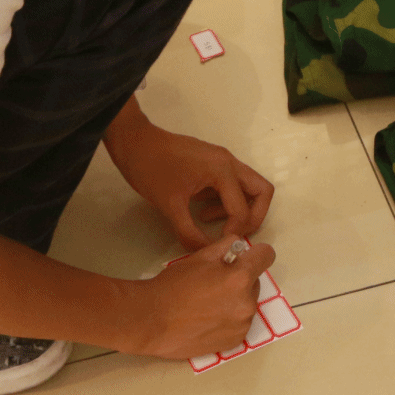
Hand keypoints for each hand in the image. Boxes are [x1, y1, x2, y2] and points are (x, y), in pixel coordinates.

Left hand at [105, 106, 274, 247]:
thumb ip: (189, 232)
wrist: (133, 142)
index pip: (242, 208)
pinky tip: (201, 210)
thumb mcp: (169, 206)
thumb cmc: (151, 170)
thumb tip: (204, 252)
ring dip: (238, 208)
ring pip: (248, 187)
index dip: (234, 231)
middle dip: (253, 216)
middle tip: (233, 232)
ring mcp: (222, 160)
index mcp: (222, 170)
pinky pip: (231, 184)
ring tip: (208, 220)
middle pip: (261, 191)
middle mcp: (229, 162)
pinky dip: (225, 200)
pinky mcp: (212, 162)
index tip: (218, 244)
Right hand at [131, 235, 278, 359]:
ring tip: (208, 303)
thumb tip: (239, 246)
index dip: (256, 253)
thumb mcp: (199, 257)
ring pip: (247, 303)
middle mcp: (247, 302)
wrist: (152, 321)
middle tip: (214, 282)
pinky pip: (240, 322)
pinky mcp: (235, 341)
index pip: (267, 256)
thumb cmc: (173, 285)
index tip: (244, 257)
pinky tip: (208, 319)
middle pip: (255, 281)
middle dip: (240, 279)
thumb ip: (226, 246)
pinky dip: (230, 319)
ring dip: (235, 299)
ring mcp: (242, 325)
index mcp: (240, 278)